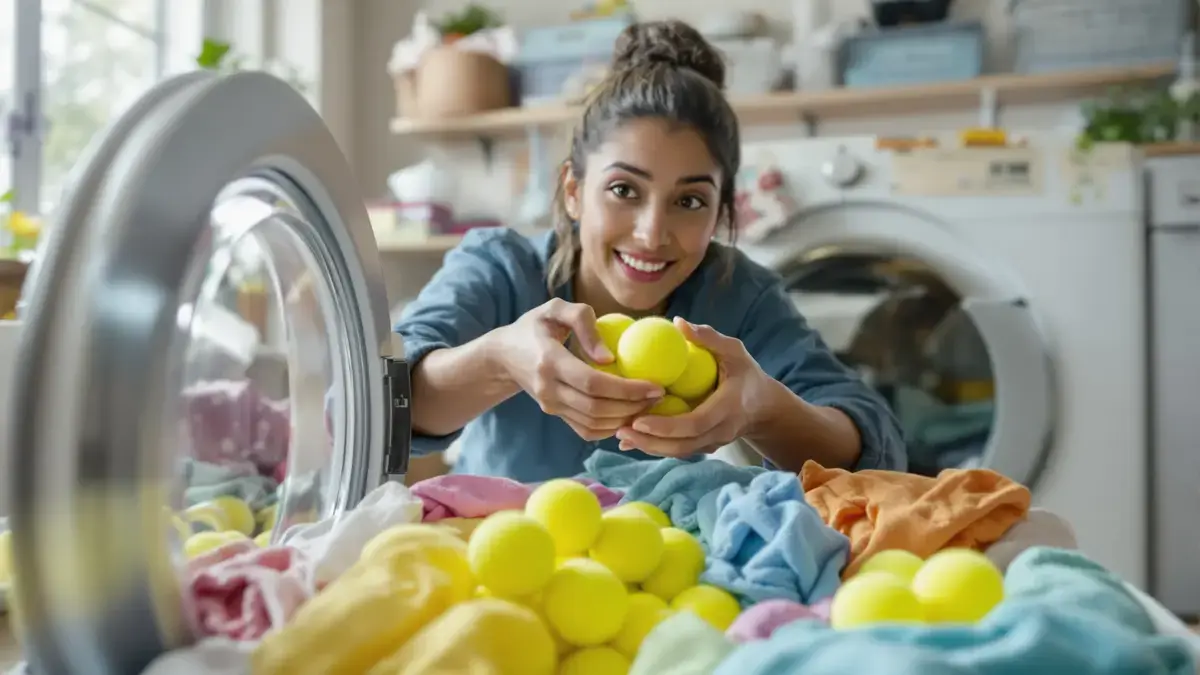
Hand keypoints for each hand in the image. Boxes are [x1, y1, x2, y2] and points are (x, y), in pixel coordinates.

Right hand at [494, 298, 663, 440]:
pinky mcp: (554, 414)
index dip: (627, 389)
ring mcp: (550, 406)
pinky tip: (629, 414)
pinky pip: (586, 430)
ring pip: (593, 424)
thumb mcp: (555, 309)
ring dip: (625, 419)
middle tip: (659, 397)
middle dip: (632, 406)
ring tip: (649, 405)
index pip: (592, 383)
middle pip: (596, 409)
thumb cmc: (534, 326)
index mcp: (549, 362)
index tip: (655, 385)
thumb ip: (583, 321)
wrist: (503, 356)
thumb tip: (609, 357)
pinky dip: (610, 428)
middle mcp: (548, 389)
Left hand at [615, 318, 775, 456]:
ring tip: (621, 435)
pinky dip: (656, 447)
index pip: (696, 423)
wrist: (764, 406)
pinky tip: (632, 440)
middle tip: (621, 430)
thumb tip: (677, 322)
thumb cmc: (746, 373)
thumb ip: (709, 338)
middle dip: (651, 441)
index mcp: (728, 407)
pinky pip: (679, 450)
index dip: (666, 425)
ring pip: (679, 451)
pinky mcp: (705, 446)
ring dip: (649, 447)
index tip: (639, 419)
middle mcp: (721, 431)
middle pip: (683, 445)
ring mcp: (714, 442)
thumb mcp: (734, 351)